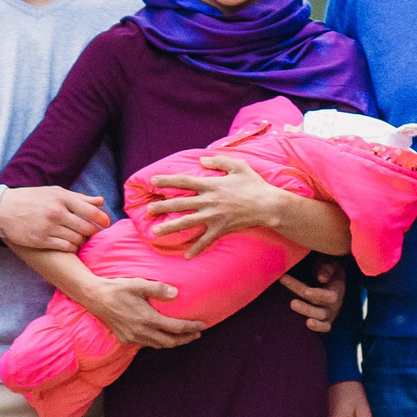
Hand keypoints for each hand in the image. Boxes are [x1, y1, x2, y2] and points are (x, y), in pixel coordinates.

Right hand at [0, 184, 109, 251]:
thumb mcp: (54, 193)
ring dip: (82, 241)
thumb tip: (101, 201)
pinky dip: (72, 248)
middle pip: (87, 228)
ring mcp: (48, 227)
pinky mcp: (41, 240)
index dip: (103, 219)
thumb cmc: (32, 199)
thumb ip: (79, 198)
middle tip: (93, 233)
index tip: (106, 223)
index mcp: (62, 198)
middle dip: (94, 232)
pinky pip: (66, 248)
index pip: (92, 211)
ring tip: (80, 238)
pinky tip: (70, 245)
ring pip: (78, 239)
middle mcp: (56, 212)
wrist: (3, 209)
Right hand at [84, 276, 205, 349]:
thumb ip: (158, 289)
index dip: (191, 328)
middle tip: (197, 334)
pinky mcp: (125, 339)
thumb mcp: (138, 284)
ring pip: (158, 345)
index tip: (202, 325)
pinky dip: (158, 342)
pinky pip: (147, 344)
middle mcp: (141, 332)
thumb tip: (176, 293)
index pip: (176, 328)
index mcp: (147, 319)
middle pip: (170, 341)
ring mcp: (132, 337)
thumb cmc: (118, 289)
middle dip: (186, 339)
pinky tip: (162, 336)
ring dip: (173, 342)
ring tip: (184, 336)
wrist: (95, 298)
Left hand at [149, 156, 289, 257]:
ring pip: (187, 222)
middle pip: (180, 203)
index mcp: (211, 184)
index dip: (167, 181)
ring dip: (170, 227)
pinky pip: (206, 240)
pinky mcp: (221, 229)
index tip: (153, 181)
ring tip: (156, 232)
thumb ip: (219, 161)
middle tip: (148, 210)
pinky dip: (196, 249)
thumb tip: (202, 160)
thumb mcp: (238, 166)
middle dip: (162, 206)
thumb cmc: (254, 184)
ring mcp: (214, 216)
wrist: (268, 205)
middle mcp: (209, 200)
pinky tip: (187, 256)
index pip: (184, 181)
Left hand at [284, 258, 344, 333]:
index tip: (306, 292)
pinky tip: (307, 324)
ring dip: (306, 313)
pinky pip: (324, 327)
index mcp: (337, 289)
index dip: (318, 295)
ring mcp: (329, 313)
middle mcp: (334, 304)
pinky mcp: (324, 319)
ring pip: (320, 318)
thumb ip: (326, 269)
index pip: (330, 296)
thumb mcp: (329, 263)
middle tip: (292, 303)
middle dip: (306, 308)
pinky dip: (317, 327)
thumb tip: (321, 278)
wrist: (329, 276)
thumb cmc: (326, 268)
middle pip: (321, 309)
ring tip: (293, 306)